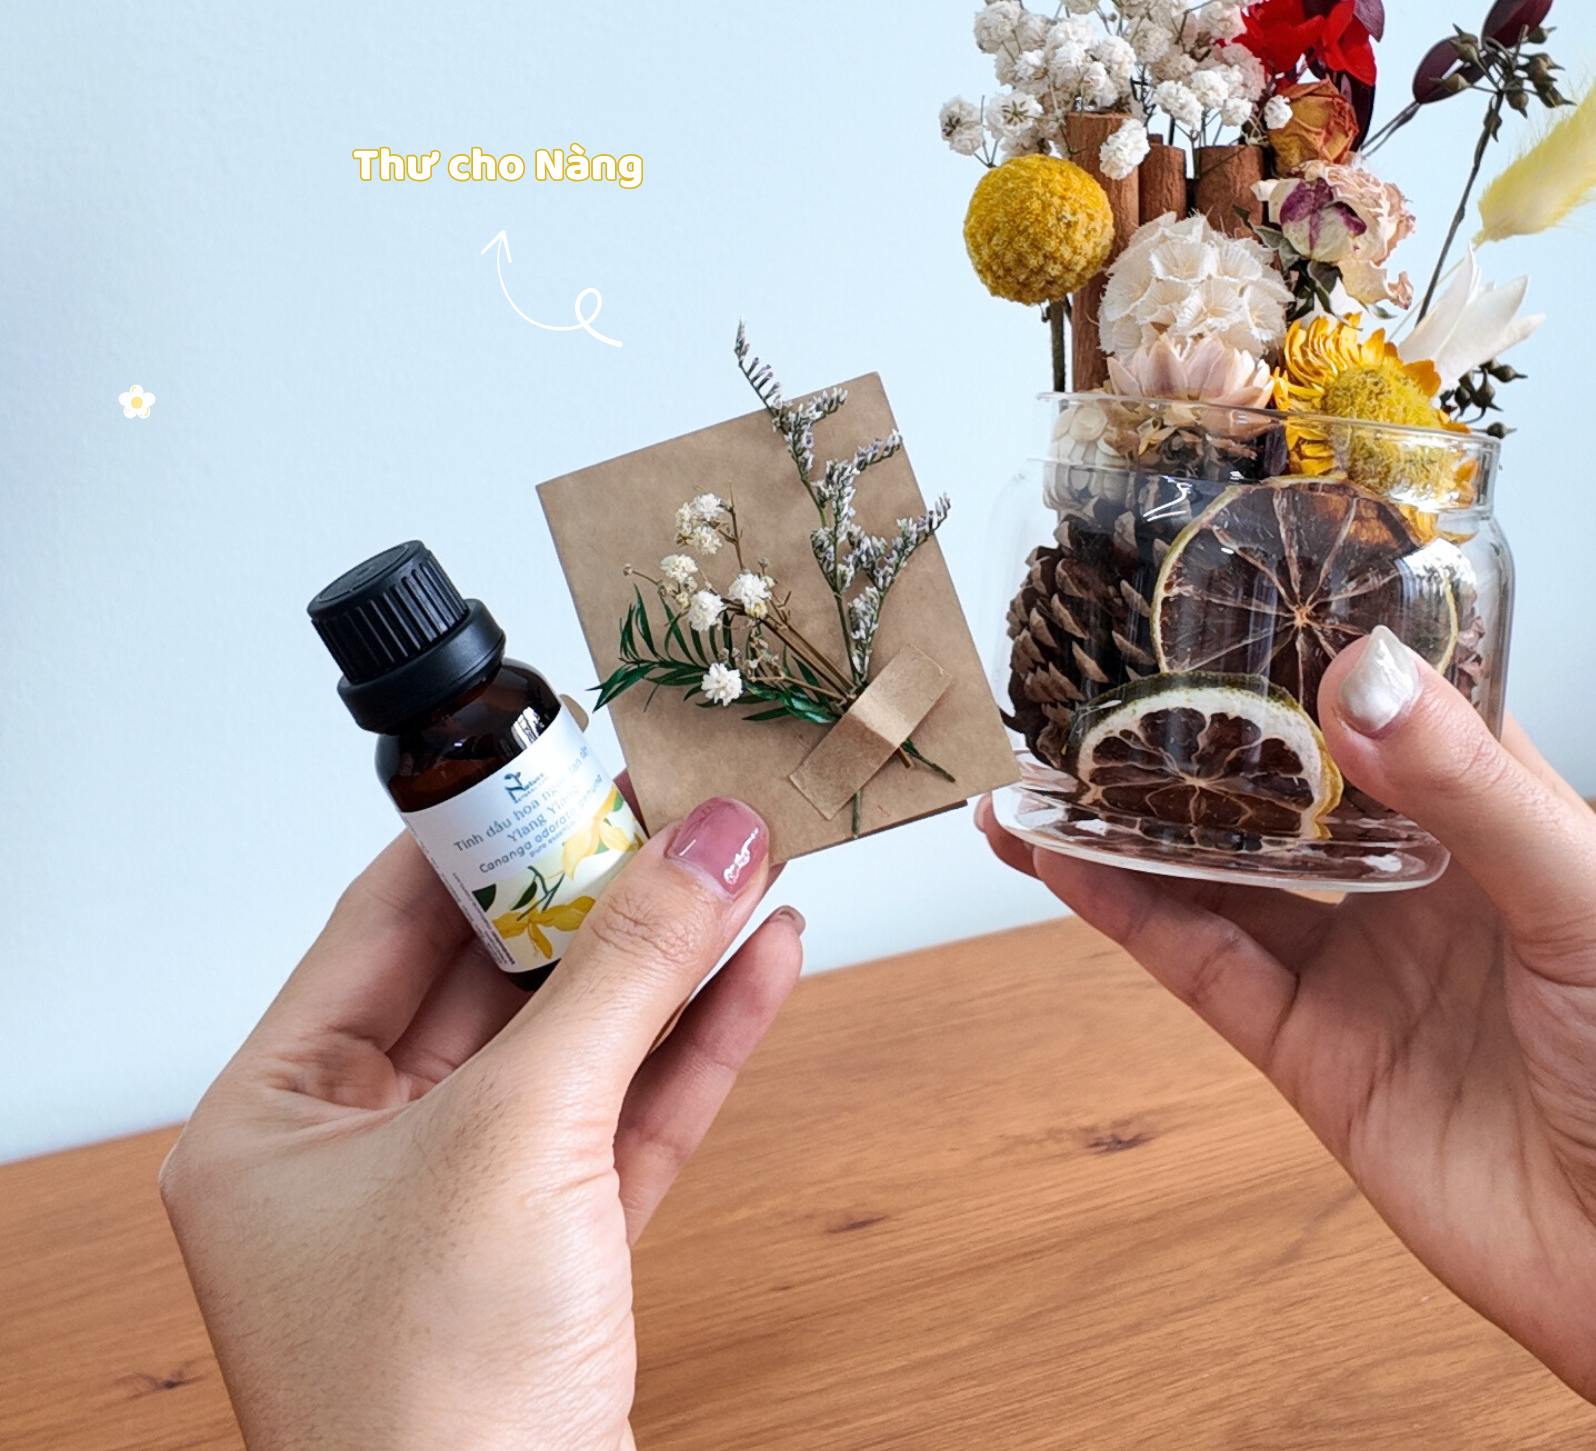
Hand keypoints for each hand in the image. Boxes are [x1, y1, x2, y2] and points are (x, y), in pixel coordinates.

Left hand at [161, 791, 800, 1450]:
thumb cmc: (427, 1404)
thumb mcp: (521, 1135)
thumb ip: (626, 971)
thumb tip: (712, 837)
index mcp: (279, 1117)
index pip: (387, 920)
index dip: (489, 830)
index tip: (576, 761)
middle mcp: (360, 1153)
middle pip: (495, 973)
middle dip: (599, 890)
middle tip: (681, 804)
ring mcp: (463, 1203)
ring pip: (578, 1040)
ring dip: (668, 958)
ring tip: (746, 861)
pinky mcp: (556, 1251)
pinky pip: (632, 1113)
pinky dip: (699, 1041)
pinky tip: (764, 963)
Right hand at [982, 630, 1595, 1448]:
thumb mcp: (1594, 903)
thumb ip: (1476, 792)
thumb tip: (1360, 677)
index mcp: (1499, 815)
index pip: (1390, 703)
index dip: (1308, 644)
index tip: (1226, 581)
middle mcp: (1415, 880)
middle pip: (1280, 786)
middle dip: (1195, 731)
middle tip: (1099, 669)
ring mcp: (1356, 966)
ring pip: (1220, 871)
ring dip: (1133, 820)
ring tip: (1043, 762)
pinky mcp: (1310, 1054)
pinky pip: (1201, 966)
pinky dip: (1128, 913)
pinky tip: (1064, 864)